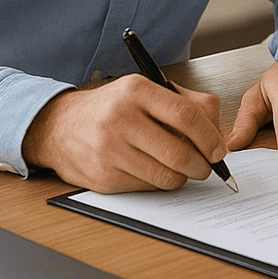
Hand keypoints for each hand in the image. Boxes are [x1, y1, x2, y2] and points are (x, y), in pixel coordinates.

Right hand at [22, 75, 225, 192]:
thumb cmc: (112, 108)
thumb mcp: (145, 91)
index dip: (210, 137)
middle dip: (202, 165)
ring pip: (166, 176)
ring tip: (182, 169)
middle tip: (206, 166)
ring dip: (183, 177)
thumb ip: (186, 103)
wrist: (60, 127)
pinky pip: (147, 188)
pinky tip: (153, 171)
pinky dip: (159, 184)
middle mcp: (120, 119)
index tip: (218, 150)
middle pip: (179, 152)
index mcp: (136, 90)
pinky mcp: (103, 178)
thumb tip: (218, 134)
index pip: (186, 116)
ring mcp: (109, 150)